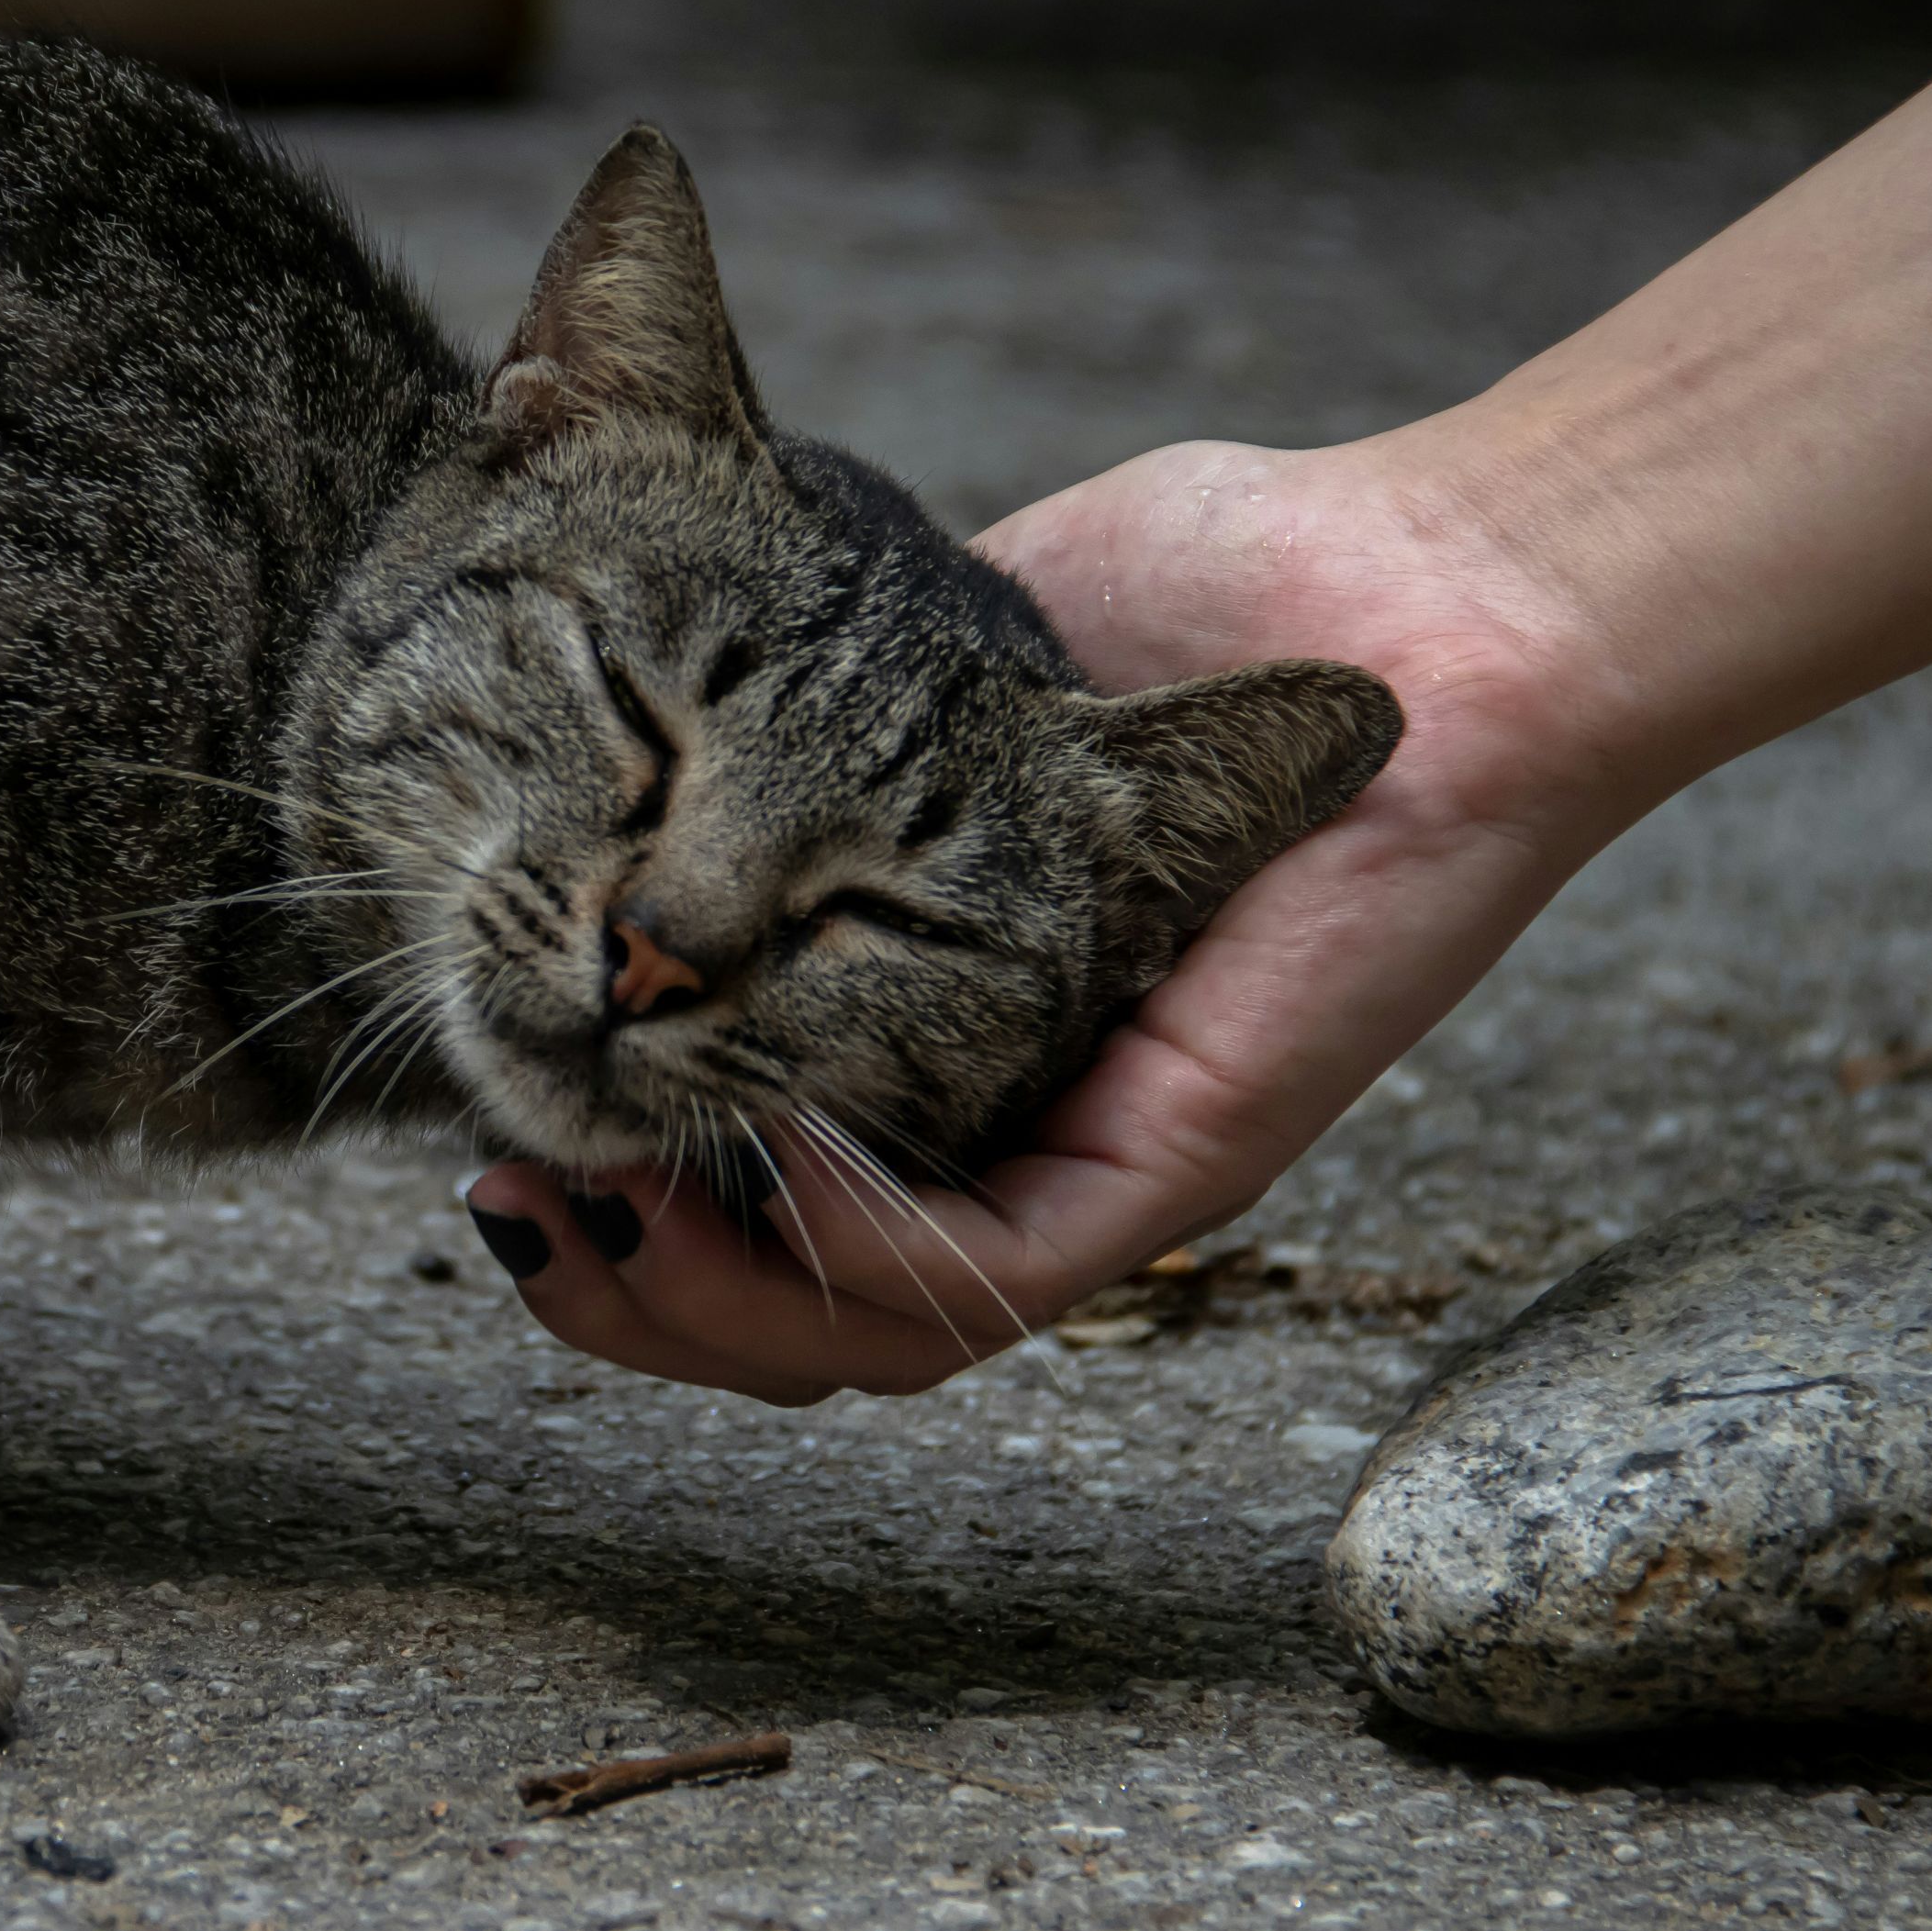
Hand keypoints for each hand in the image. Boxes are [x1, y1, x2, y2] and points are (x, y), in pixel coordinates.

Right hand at [463, 431, 1641, 1400]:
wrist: (1433, 589)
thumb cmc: (1226, 589)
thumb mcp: (933, 658)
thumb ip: (800, 713)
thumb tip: (626, 700)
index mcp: (940, 1045)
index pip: (747, 1198)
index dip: (609, 1199)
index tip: (498, 1124)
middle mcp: (1009, 1135)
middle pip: (782, 1313)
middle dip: (615, 1289)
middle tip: (505, 1194)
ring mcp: (1097, 1164)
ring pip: (867, 1342)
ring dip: (703, 1304)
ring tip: (589, 1204)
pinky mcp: (1181, 1163)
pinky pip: (991, 1280)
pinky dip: (857, 1254)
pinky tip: (762, 1167)